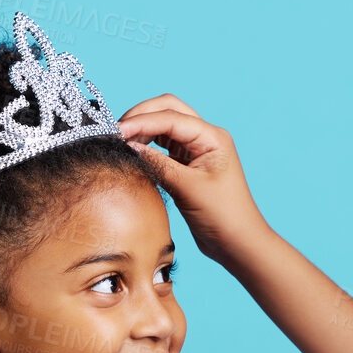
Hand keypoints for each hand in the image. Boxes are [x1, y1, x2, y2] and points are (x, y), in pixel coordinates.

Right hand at [115, 95, 267, 265]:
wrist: (237, 242)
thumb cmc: (222, 216)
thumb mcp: (187, 188)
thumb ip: (158, 164)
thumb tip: (128, 146)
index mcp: (212, 137)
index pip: (171, 118)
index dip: (141, 122)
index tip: (115, 132)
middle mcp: (205, 137)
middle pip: (168, 110)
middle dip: (141, 116)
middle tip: (115, 132)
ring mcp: (196, 149)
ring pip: (164, 125)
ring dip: (142, 129)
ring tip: (120, 142)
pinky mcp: (187, 164)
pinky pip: (163, 145)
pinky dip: (147, 145)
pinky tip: (133, 152)